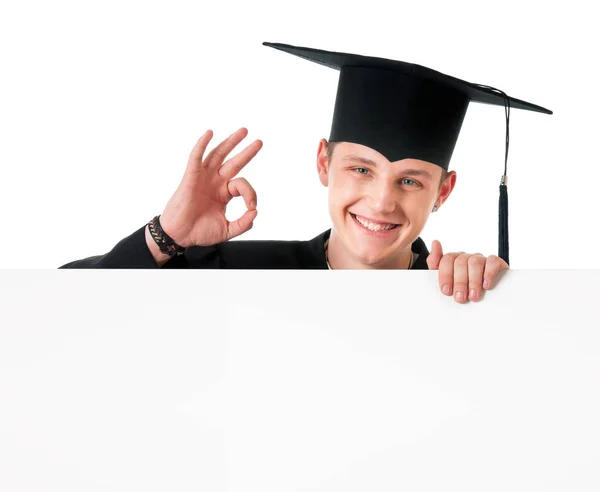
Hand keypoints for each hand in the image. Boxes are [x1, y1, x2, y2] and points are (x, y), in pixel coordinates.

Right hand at [159, 128, 262, 247]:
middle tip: (259, 142)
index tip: (252, 207)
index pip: (242, 185)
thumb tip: (255, 212)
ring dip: (230, 142)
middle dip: (246, 151)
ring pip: (218, 154)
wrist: (180, 236)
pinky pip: (196, 157)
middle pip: (233, 162)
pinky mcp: (191, 177)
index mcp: (223, 193)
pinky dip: (202, 144)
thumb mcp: (227, 231)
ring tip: (244, 131)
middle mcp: (215, 182)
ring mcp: (203, 178)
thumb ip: (243, 223)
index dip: (251, 194)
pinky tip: (209, 133)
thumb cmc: (198, 232)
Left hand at [426, 240, 508, 302]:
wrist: (488, 295)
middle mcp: (466, 257)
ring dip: (473, 281)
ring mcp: (481, 258)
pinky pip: (492, 262)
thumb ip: (435, 263)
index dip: (445, 275)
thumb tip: (435, 242)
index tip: (446, 291)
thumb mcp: (446, 280)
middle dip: (459, 282)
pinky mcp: (496, 262)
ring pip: (475, 262)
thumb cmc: (463, 287)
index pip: (447, 260)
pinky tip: (486, 285)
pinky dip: (489, 274)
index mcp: (453, 259)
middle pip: (460, 262)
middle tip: (460, 298)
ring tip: (473, 296)